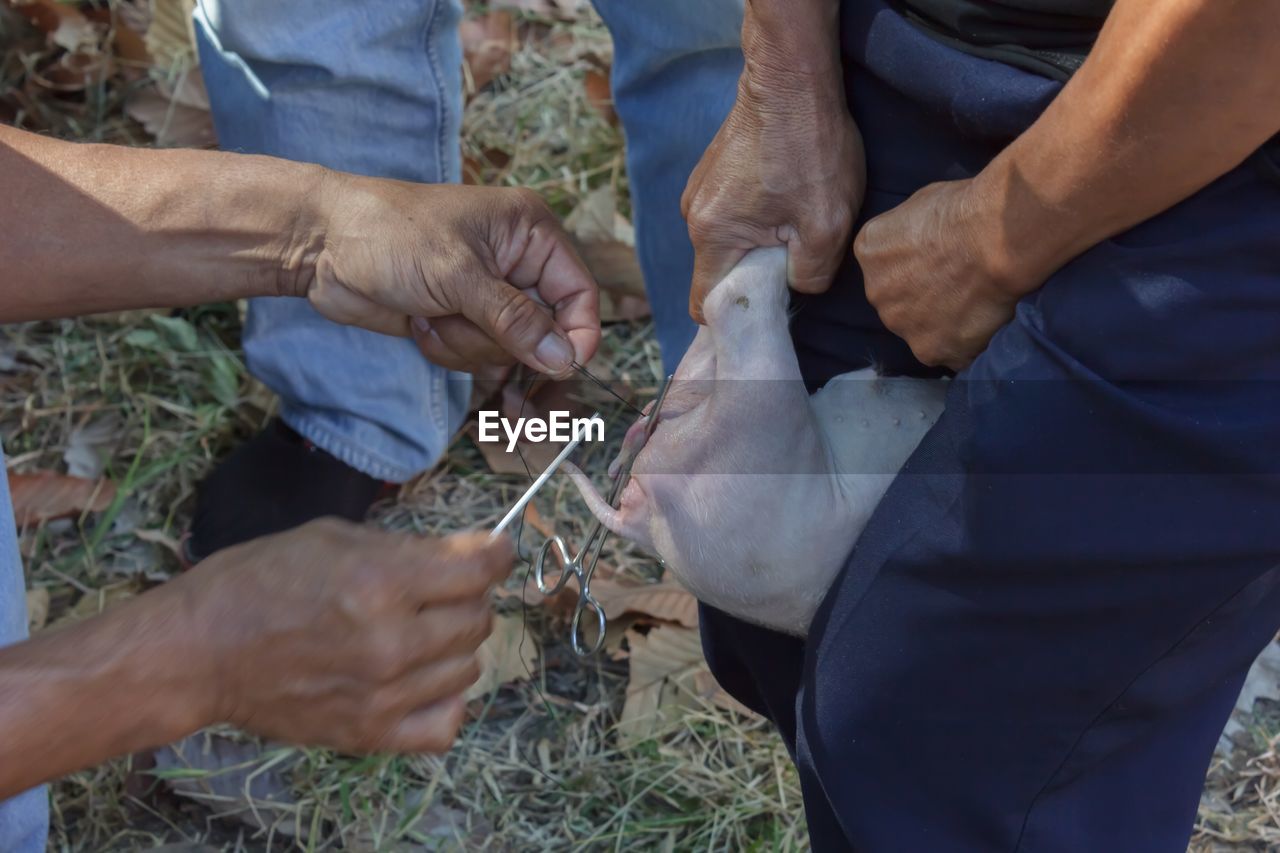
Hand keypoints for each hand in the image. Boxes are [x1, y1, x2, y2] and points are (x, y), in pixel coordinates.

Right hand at [177, 519, 511, 753]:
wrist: (202, 650)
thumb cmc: (260, 581)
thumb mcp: (335, 537)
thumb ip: (408, 548)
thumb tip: (470, 552)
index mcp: (381, 582)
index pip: (480, 569)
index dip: (496, 554)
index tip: (495, 551)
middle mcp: (389, 641)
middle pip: (479, 618)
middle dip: (468, 597)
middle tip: (439, 591)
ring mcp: (382, 693)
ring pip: (469, 668)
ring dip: (453, 646)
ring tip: (417, 633)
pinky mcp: (369, 733)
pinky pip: (445, 725)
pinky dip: (444, 701)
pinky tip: (420, 681)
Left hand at [305, 178, 599, 375]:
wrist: (321, 245)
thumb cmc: (389, 234)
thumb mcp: (459, 276)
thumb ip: (516, 321)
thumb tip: (565, 359)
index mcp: (530, 232)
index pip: (579, 293)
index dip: (576, 334)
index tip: (563, 367)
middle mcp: (516, 263)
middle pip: (544, 331)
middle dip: (499, 338)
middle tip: (460, 318)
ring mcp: (486, 295)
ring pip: (508, 351)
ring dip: (466, 344)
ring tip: (430, 312)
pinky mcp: (460, 319)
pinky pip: (475, 357)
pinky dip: (448, 348)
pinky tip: (420, 320)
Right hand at [681, 36, 863, 322]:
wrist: (792, 76)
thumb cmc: (809, 147)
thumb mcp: (826, 224)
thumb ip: (810, 275)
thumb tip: (799, 286)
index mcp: (711, 235)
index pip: (705, 304)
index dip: (734, 316)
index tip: (766, 309)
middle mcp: (693, 215)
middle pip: (720, 271)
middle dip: (756, 275)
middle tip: (797, 255)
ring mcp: (699, 191)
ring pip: (729, 241)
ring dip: (760, 242)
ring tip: (796, 217)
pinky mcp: (712, 173)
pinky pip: (731, 214)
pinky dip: (756, 216)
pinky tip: (787, 194)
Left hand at [855, 178, 1048, 370]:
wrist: (997, 240)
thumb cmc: (966, 211)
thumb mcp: (921, 205)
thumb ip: (908, 233)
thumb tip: (919, 243)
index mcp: (870, 252)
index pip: (886, 266)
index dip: (917, 263)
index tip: (941, 256)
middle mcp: (877, 293)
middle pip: (898, 301)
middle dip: (923, 296)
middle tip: (959, 282)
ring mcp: (902, 326)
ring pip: (920, 330)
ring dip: (942, 322)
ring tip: (975, 302)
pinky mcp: (931, 351)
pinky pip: (948, 352)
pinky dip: (965, 343)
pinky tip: (984, 321)